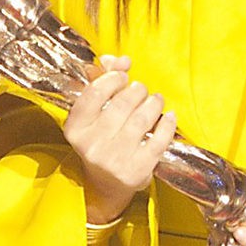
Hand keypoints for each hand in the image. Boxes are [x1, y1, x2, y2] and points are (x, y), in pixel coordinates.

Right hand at [62, 55, 176, 222]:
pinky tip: (169, 116)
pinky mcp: (137, 170)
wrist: (104, 185)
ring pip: (142, 118)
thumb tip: (120, 60)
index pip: (94, 93)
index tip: (123, 77)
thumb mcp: (92, 115)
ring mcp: (115, 159)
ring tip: (155, 100)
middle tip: (142, 90)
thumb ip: (103, 82)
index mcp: (76, 128)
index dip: (113, 78)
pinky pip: (159, 139)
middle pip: (122, 103)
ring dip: (154, 103)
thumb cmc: (100, 141)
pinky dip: (167, 123)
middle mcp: (92, 145)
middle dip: (137, 90)